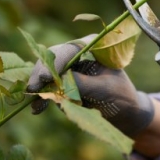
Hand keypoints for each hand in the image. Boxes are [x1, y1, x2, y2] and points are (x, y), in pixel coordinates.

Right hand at [26, 36, 154, 136]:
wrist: (126, 113)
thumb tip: (59, 80)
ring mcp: (69, 68)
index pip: (68, 50)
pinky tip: (38, 109)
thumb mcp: (104, 90)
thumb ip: (82, 84)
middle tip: (33, 90)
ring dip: (40, 89)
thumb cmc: (122, 97)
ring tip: (36, 107)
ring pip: (46, 73)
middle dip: (41, 75)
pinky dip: (43, 97)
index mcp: (93, 47)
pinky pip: (49, 88)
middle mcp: (78, 54)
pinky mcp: (64, 83)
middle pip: (52, 58)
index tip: (44, 78)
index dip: (54, 63)